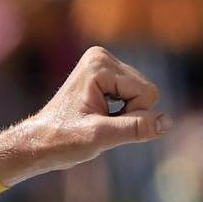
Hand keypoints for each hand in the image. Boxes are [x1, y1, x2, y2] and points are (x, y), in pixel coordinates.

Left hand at [0, 46, 169, 183]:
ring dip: (124, 115)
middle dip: (129, 114)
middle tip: (97, 124)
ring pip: (143, 95)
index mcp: (99, 64)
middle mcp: (101, 57)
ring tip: (96, 121)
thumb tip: (167, 122)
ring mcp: (103, 65)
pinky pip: (134, 96)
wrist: (35, 144)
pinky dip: (121, 112)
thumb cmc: (60, 141)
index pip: (146, 93)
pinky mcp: (105, 75)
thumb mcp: (99, 137)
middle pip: (147, 91)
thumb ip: (134, 128)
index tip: (99, 123)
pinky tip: (98, 116)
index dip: (131, 116)